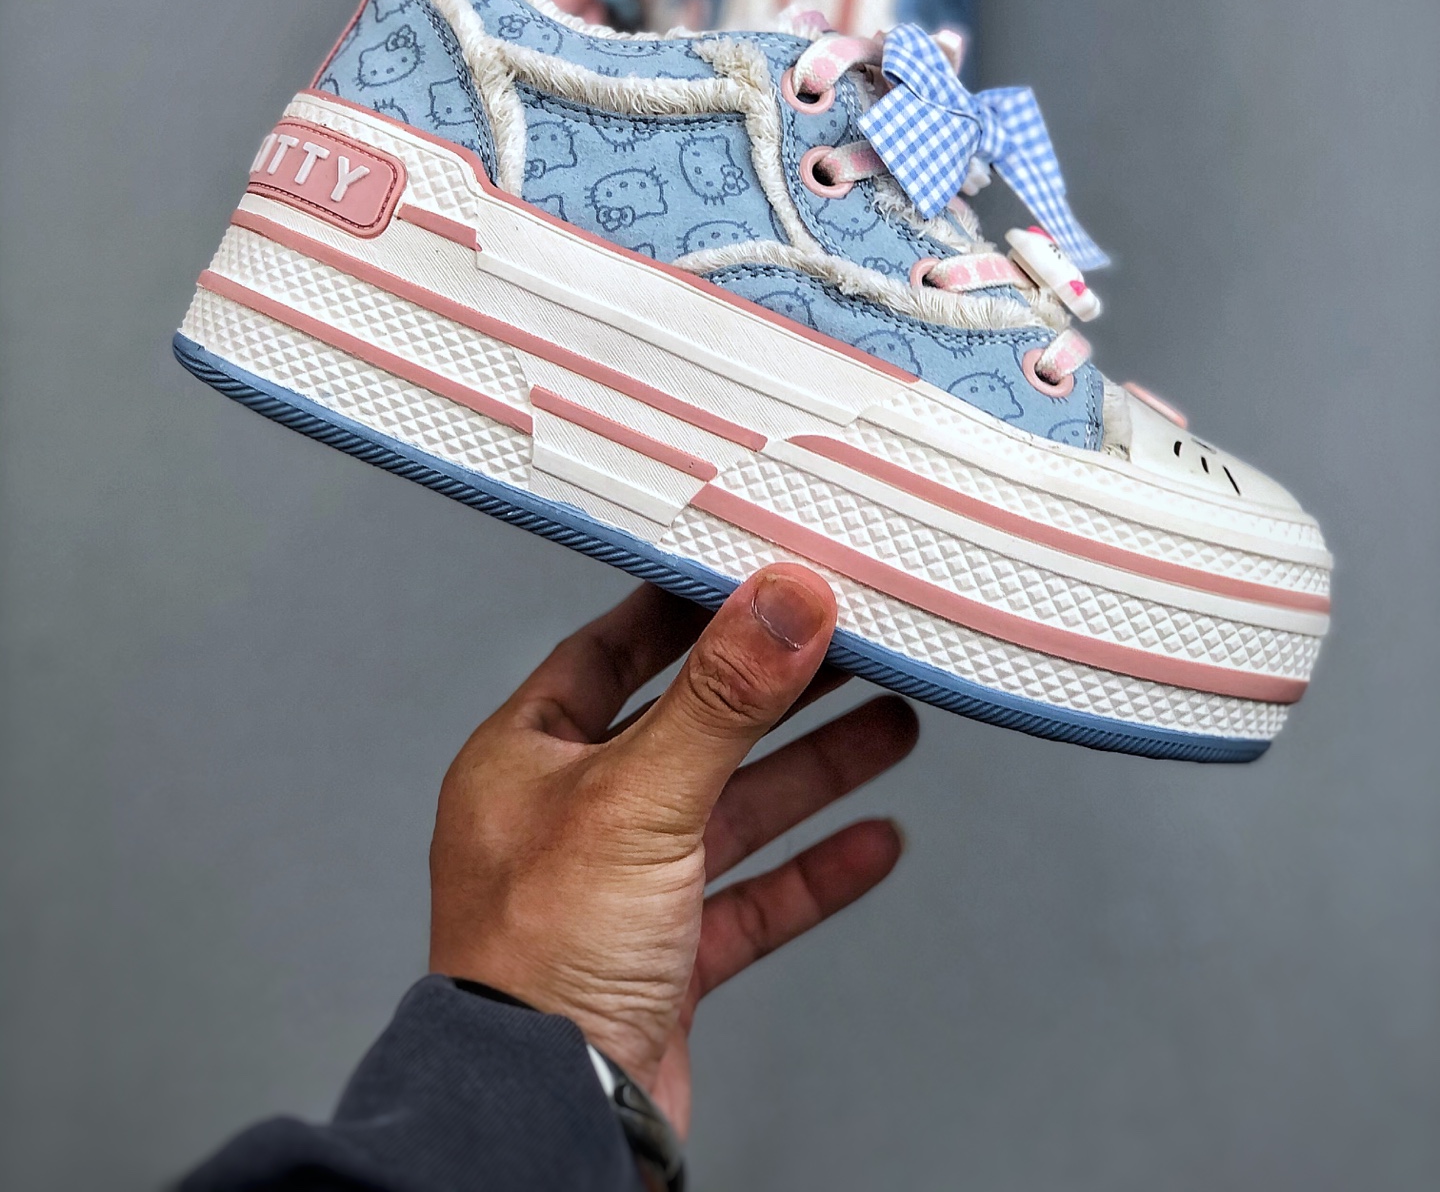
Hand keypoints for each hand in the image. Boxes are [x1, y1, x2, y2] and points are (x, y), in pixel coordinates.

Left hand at [428, 565, 917, 1135]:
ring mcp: (620, 892)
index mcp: (527, 759)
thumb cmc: (538, 964)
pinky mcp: (666, 962)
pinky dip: (814, 870)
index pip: (611, 652)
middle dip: (775, 690)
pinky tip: (872, 842)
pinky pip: (754, 898)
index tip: (754, 574)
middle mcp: (570, 818)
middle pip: (691, 727)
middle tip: (848, 644)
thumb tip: (782, 603)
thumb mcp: (639, 799)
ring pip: (732, 810)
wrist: (544, 1120)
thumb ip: (722, 698)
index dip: (685, 610)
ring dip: (810, 770)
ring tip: (888, 724)